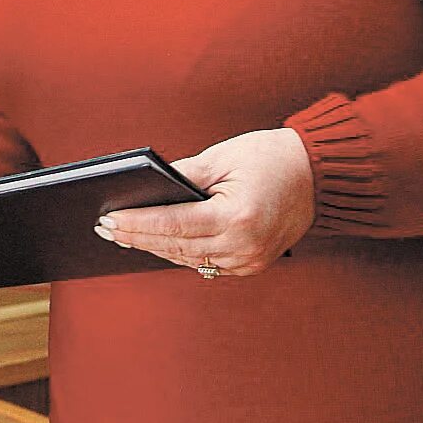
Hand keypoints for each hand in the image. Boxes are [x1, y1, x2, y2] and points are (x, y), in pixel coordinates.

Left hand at [97, 127, 315, 276]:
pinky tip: (155, 242)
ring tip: (121, 235)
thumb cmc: (271, 158)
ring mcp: (250, 260)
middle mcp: (244, 246)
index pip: (173, 224)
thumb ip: (182, 175)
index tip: (107, 219)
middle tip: (103, 228)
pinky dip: (179, 252)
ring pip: (188, 259)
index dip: (136, 223)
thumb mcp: (222, 158)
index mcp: (237, 217)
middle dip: (136, 237)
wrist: (319, 174)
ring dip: (153, 247)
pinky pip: (206, 263)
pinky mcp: (253, 264)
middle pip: (175, 246)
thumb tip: (144, 188)